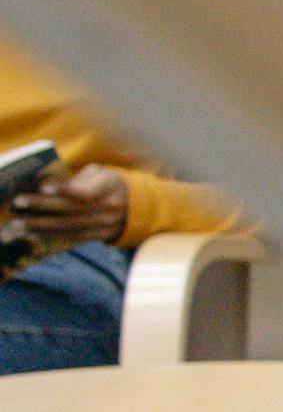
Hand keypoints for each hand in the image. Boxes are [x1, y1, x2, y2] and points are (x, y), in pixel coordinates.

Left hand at [6, 161, 126, 254]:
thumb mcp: (99, 173)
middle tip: (20, 202)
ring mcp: (105, 224)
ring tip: (21, 222)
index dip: (65, 190)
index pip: (86, 191)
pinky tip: (35, 234)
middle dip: (42, 206)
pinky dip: (52, 236)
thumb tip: (46, 186)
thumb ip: (77, 179)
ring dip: (42, 225)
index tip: (43, 187)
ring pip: (69, 226)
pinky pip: (73, 238)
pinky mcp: (100, 236)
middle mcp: (109, 207)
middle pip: (71, 209)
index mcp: (110, 187)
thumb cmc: (107, 183)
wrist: (135, 205)